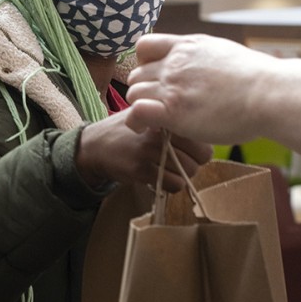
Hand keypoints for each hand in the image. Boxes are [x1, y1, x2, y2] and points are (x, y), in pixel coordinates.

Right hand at [76, 111, 211, 191]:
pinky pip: (172, 184)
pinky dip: (170, 185)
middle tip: (179, 164)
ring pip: (187, 172)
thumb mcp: (149, 116)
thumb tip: (205, 136)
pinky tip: (158, 178)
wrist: (95, 145)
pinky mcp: (141, 169)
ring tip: (168, 171)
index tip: (190, 153)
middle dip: (193, 164)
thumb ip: (173, 122)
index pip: (202, 140)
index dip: (200, 150)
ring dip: (181, 176)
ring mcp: (150, 151)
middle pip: (199, 158)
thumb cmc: (127, 131)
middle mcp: (159, 132)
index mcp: (165, 117)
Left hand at [124, 33, 300, 159]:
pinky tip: (144, 129)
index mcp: (187, 46)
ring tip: (154, 120)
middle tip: (158, 106)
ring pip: (134, 93)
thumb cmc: (259, 80)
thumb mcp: (224, 53)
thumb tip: (202, 70)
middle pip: (137, 73)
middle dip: (144, 89)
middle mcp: (175, 63)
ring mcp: (172, 86)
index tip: (156, 78)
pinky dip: (135, 121)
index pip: (145, 46)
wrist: (271, 94)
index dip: (144, 63)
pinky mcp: (172, 111)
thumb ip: (202, 59)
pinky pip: (137, 112)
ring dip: (140, 106)